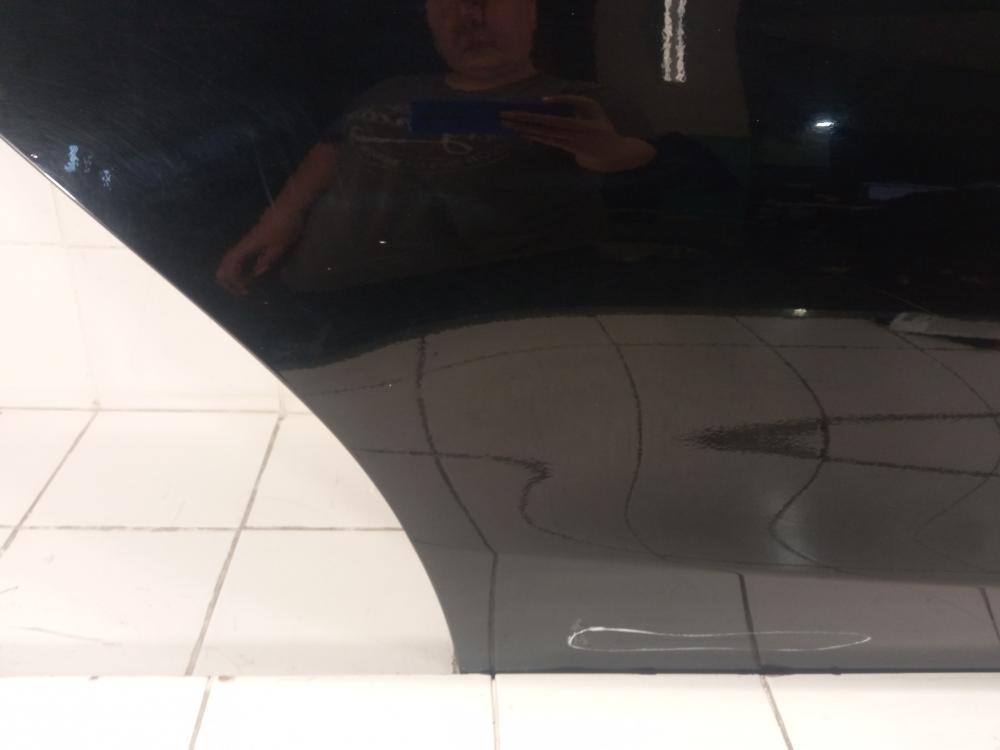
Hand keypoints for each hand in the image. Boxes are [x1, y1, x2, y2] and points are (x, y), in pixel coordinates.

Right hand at [216, 212, 301, 295]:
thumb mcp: (279, 247)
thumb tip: (255, 274)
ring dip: (235, 273)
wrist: (291, 205)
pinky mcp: (254, 238)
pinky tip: (253, 273)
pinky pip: (241, 255)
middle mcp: (244, 243)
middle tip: (241, 290)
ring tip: (246, 285)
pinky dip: (242, 266)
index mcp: (248, 245)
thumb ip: (266, 261)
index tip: (245, 289)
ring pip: (232, 258)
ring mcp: (248, 240)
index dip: (234, 280)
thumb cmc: (287, 225)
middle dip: (229, 279)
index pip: (230, 265)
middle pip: (226, 262)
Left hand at [501, 95, 655, 172]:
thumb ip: (573, 100)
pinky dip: (530, 136)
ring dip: (521, 129)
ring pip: (539, 136)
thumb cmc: (602, 127)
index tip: (518, 110)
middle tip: (502, 117)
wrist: (611, 154)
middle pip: (541, 128)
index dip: (534, 116)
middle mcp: (569, 136)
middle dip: (521, 121)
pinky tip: (518, 132)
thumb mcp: (593, 107)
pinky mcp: (562, 148)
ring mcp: (564, 144)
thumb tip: (547, 101)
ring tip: (505, 124)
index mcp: (578, 125)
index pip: (551, 119)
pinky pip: (543, 141)